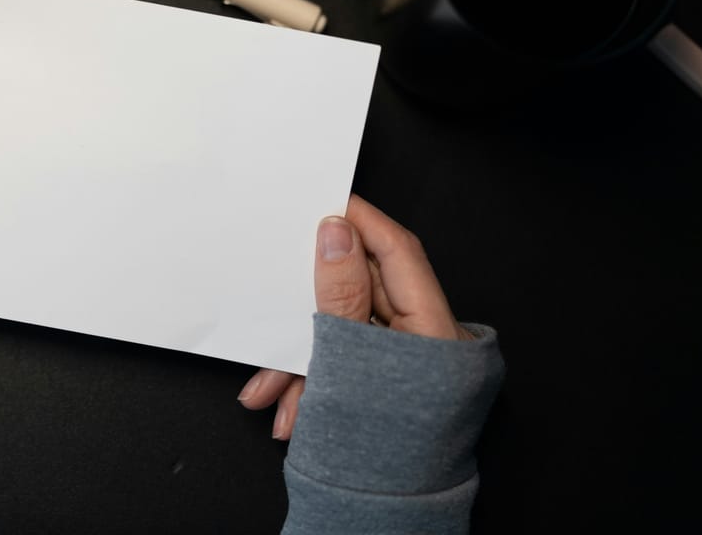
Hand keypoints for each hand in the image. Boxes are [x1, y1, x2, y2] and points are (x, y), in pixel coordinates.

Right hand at [238, 194, 469, 438]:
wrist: (380, 524)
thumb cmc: (380, 454)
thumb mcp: (350, 364)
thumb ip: (340, 294)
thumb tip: (335, 232)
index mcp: (434, 329)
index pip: (397, 251)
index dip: (361, 220)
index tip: (325, 198)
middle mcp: (424, 345)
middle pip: (359, 296)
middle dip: (307, 309)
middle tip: (274, 289)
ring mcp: (402, 371)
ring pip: (341, 338)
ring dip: (298, 360)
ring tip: (267, 392)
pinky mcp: (381, 393)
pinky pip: (341, 369)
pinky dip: (309, 382)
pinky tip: (282, 409)